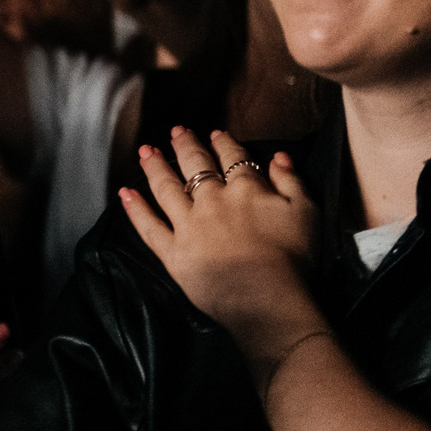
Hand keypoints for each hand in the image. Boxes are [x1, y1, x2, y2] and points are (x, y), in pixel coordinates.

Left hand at [120, 128, 319, 345]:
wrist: (268, 299)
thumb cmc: (293, 259)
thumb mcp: (306, 212)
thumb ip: (291, 181)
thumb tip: (278, 156)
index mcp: (245, 189)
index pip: (232, 158)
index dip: (223, 143)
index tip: (215, 133)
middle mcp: (212, 201)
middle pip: (195, 166)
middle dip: (185, 145)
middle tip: (176, 131)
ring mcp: (188, 225)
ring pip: (166, 188)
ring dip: (154, 167)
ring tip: (145, 151)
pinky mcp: (173, 251)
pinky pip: (148, 227)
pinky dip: (134, 209)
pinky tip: (124, 193)